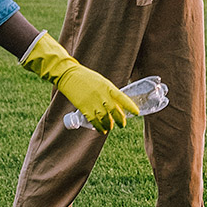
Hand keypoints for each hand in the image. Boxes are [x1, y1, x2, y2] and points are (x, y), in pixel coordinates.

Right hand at [21, 31, 138, 133]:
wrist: (69, 76)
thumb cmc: (87, 77)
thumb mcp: (102, 81)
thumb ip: (109, 92)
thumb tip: (116, 104)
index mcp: (108, 87)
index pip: (123, 98)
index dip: (131, 107)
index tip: (137, 113)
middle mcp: (102, 96)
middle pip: (115, 112)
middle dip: (121, 120)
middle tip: (123, 124)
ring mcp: (94, 103)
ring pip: (106, 119)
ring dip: (110, 125)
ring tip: (111, 128)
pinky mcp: (85, 109)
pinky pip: (94, 121)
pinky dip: (99, 128)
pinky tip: (101, 130)